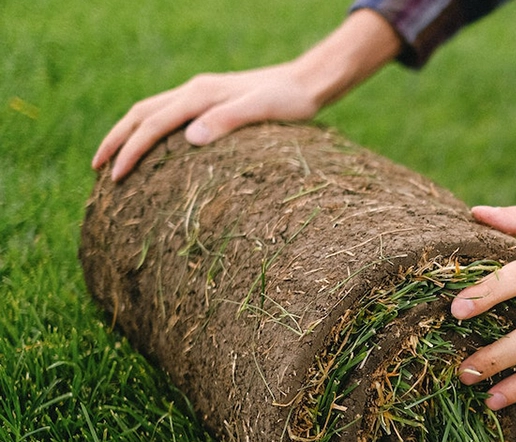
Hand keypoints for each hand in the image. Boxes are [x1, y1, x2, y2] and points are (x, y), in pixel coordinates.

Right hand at [91, 64, 323, 180]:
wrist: (309, 82)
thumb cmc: (291, 100)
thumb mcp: (263, 110)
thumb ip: (228, 120)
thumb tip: (191, 138)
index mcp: (200, 94)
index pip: (153, 123)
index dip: (131, 150)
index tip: (115, 176)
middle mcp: (195, 90)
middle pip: (140, 113)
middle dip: (116, 140)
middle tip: (97, 169)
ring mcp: (202, 94)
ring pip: (151, 111)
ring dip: (128, 134)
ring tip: (114, 161)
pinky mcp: (212, 101)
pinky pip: (169, 115)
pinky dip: (150, 130)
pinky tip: (153, 150)